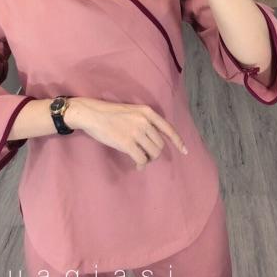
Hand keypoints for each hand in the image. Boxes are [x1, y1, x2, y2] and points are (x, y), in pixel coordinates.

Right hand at [70, 97, 187, 170]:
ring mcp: (136, 132)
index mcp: (146, 112)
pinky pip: (141, 159)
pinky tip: (137, 166)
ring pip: (153, 153)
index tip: (185, 151)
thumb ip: (143, 121)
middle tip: (145, 156)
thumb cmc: (108, 113)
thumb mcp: (130, 111)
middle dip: (154, 153)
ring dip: (148, 159)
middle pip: (160, 144)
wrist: (91, 114)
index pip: (168, 128)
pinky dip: (141, 165)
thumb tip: (154, 140)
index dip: (178, 141)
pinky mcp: (127, 143)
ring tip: (140, 160)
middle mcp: (144, 121)